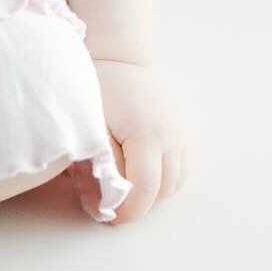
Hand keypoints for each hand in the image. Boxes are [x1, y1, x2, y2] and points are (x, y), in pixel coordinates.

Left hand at [86, 58, 187, 223]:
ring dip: (150, 195)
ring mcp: (180, 135)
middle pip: (162, 191)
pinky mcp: (181, 133)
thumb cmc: (99, 85)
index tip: (106, 215)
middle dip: (137, 206)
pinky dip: (161, 181)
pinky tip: (137, 174)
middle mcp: (170, 136)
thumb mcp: (90, 121)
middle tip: (108, 204)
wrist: (119, 55)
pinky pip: (178, 170)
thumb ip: (98, 160)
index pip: (144, 188)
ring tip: (121, 188)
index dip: (127, 210)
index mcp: (146, 132)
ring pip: (173, 184)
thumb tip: (101, 199)